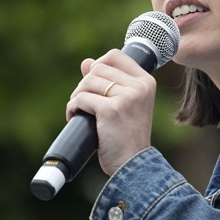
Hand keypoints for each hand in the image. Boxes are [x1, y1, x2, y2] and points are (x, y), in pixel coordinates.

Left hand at [65, 49, 156, 175]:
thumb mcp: (124, 104)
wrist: (133, 164)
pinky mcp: (111, 110)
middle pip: (97, 68)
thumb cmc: (128, 136)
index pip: (115, 55)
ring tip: (80, 111)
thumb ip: (109, 81)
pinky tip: (74, 116)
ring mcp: (127, 97)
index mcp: (146, 82)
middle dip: (84, 84)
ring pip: (87, 82)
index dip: (98, 65)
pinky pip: (81, 98)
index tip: (93, 83)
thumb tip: (86, 62)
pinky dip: (72, 107)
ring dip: (77, 96)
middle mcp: (139, 86)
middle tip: (84, 102)